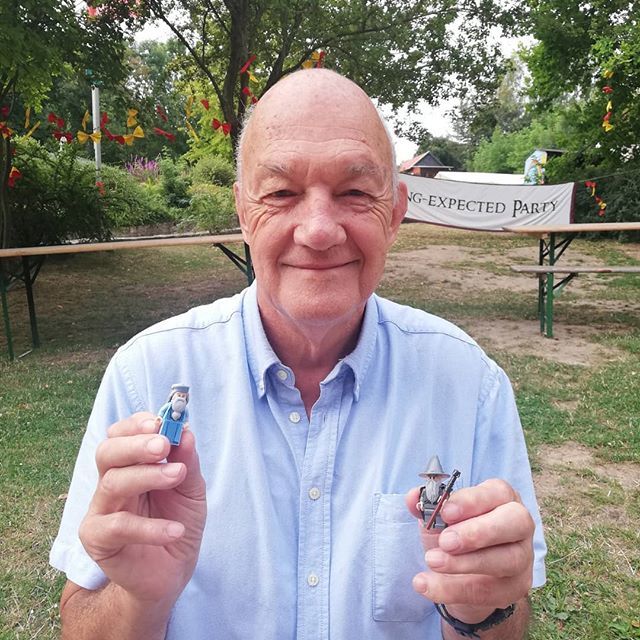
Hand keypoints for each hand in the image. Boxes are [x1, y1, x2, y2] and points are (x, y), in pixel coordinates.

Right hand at [79, 412, 206, 606]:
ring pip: (112, 483)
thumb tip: (186, 432)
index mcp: (131, 465)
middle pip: (107, 452)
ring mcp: (101, 510)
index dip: (137, 425)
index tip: (160, 422)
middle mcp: (111, 482)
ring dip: (147, 476)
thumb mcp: (192, 490)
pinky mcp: (97, 539)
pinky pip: (118, 527)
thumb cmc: (177, 522)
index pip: (121, 434)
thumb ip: (188, 462)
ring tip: (177, 477)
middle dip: (135, 444)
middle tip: (163, 445)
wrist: (172, 573)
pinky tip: (175, 530)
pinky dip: (150, 527)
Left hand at [405, 479, 533, 622]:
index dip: (471, 501)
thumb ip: (427, 504)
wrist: (460, 574)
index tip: (445, 512)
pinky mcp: (515, 588)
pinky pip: (488, 591)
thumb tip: (412, 496)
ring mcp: (522, 557)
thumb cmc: (454, 532)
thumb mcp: (438, 516)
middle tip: (445, 541)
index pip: (497, 492)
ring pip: (507, 559)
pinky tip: (426, 584)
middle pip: (515, 522)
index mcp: (501, 497)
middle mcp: (519, 524)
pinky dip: (453, 589)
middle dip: (478, 531)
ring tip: (432, 561)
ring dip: (465, 563)